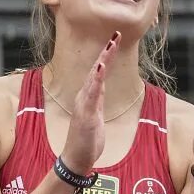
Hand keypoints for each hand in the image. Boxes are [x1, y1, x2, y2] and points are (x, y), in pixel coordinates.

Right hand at [59, 32, 121, 173]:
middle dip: (107, 52)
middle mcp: (85, 96)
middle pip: (97, 69)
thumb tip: (100, 87)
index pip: (99, 72)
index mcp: (89, 96)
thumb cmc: (86, 139)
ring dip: (102, 61)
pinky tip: (100, 69)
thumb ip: (97, 100)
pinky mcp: (86, 114)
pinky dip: (96, 80)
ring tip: (110, 46)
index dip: (107, 56)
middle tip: (116, 35)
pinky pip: (92, 94)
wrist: (77, 158)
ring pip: (95, 78)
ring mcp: (85, 105)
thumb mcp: (96, 115)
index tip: (116, 40)